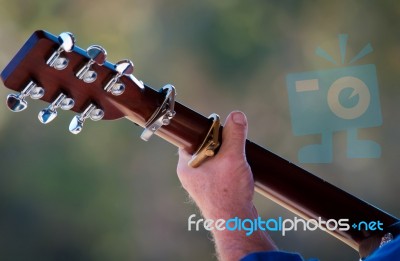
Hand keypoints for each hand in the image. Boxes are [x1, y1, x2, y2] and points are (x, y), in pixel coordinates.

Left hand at [177, 111, 276, 260]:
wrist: (236, 223)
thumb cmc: (229, 192)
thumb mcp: (233, 157)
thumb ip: (235, 134)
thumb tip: (237, 115)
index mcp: (186, 165)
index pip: (190, 138)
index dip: (205, 129)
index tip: (218, 125)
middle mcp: (190, 174)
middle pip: (203, 147)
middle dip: (219, 142)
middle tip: (231, 138)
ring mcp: (201, 184)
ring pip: (212, 160)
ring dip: (225, 155)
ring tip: (237, 154)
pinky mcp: (213, 191)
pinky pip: (218, 171)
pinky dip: (228, 167)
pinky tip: (239, 168)